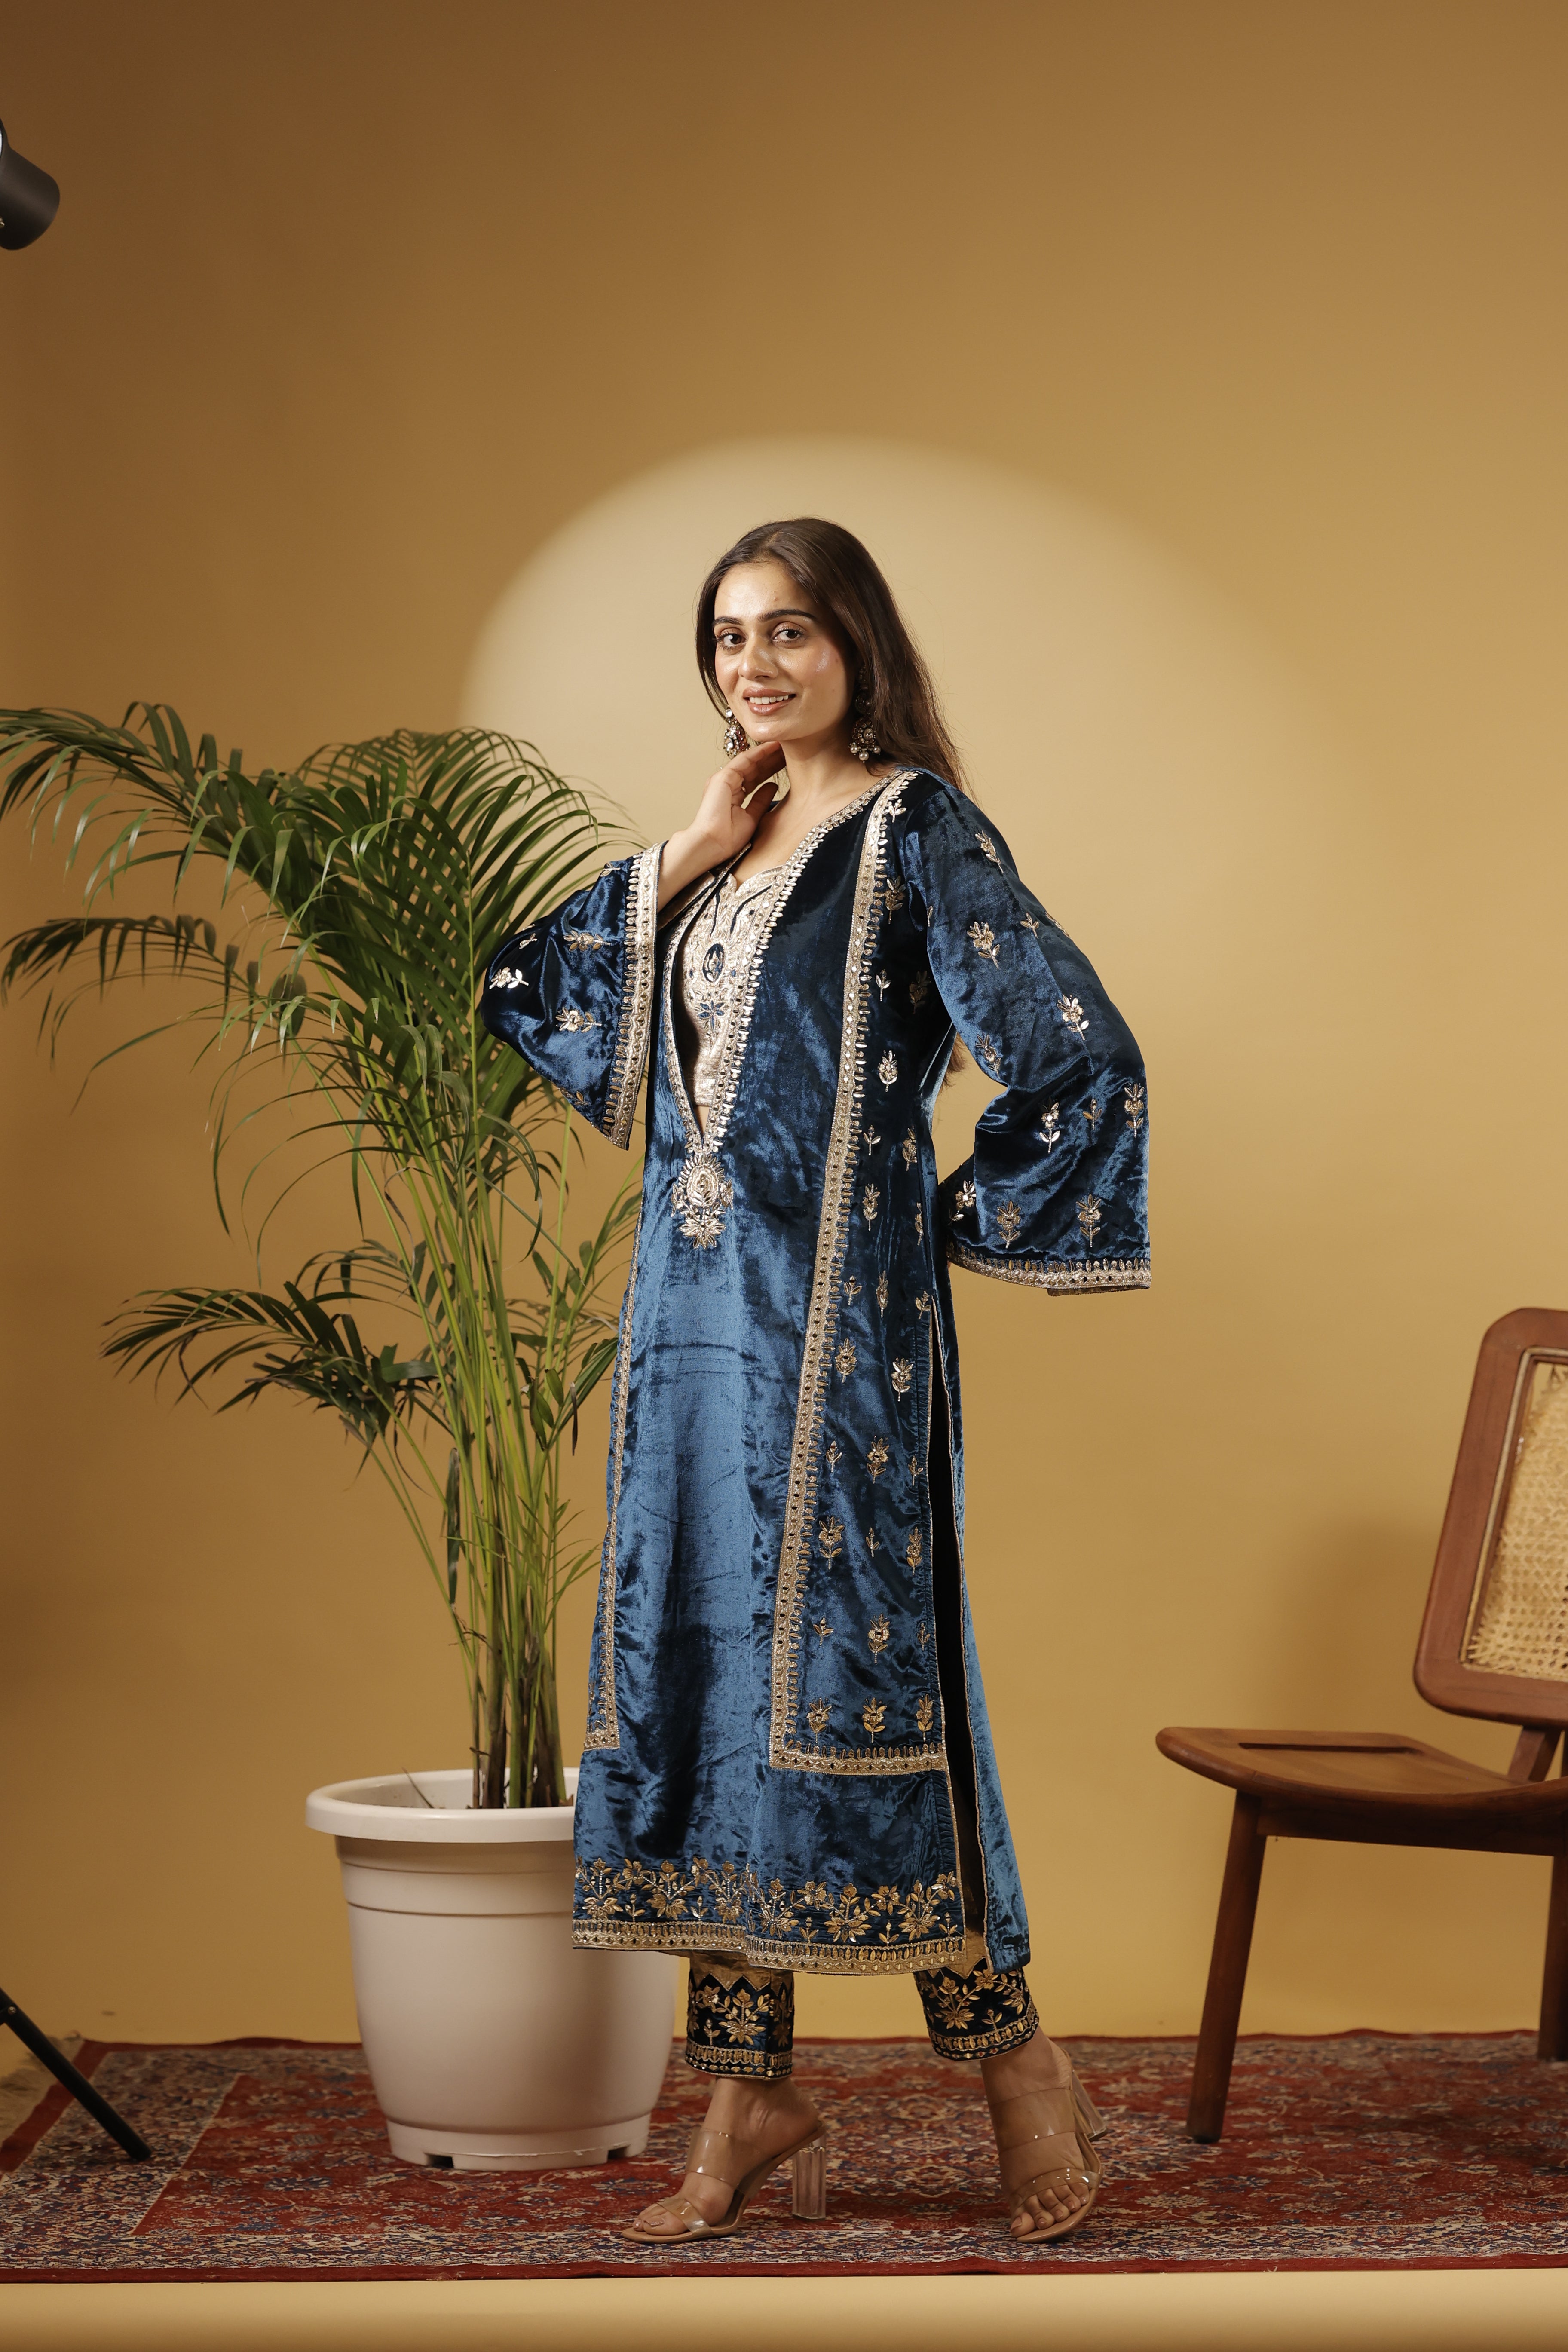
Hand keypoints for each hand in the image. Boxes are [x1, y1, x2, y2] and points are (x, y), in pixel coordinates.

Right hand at [657, 742, 785, 906]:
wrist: (713, 844)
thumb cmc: (727, 839)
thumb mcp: (753, 817)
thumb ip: (761, 800)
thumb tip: (773, 785)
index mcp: (734, 795)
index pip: (756, 778)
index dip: (771, 769)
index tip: (788, 763)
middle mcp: (728, 784)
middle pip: (754, 768)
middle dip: (771, 759)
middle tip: (789, 750)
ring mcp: (724, 779)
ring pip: (750, 761)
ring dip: (767, 752)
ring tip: (784, 744)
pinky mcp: (723, 777)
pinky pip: (744, 760)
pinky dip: (758, 752)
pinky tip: (772, 746)